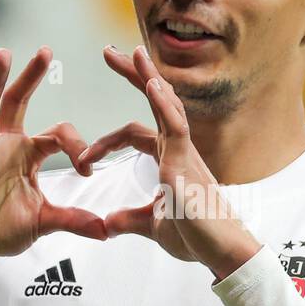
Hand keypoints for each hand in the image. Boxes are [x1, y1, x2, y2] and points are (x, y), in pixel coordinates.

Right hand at [0, 47, 105, 278]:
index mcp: (28, 154)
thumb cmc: (3, 229)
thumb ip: (74, 221)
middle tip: (45, 49)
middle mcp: (6, 145)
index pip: (57, 135)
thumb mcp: (46, 222)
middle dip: (30, 76)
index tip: (87, 171)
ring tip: (4, 54)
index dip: (77, 147)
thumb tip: (107, 231)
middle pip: (17, 102)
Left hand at [79, 45, 261, 281]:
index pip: (138, 133)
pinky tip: (152, 84)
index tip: (82, 158)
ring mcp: (184, 154)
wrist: (222, 253)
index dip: (108, 138)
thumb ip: (129, 219)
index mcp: (170, 160)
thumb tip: (107, 224)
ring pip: (167, 105)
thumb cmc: (197, 237)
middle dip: (135, 76)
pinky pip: (177, 127)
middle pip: (156, 103)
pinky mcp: (187, 165)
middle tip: (109, 52)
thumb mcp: (152, 226)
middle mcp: (178, 150)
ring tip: (132, 52)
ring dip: (148, 78)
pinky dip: (164, 104)